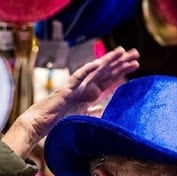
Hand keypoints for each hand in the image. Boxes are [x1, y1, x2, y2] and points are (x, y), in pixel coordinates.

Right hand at [2, 47, 138, 156]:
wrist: (40, 124)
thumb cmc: (59, 121)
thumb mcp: (83, 117)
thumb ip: (94, 112)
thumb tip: (105, 109)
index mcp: (90, 92)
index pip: (109, 78)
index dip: (122, 70)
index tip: (136, 63)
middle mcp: (84, 86)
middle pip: (106, 71)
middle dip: (120, 61)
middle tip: (135, 52)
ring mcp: (75, 86)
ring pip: (94, 70)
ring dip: (108, 60)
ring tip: (121, 51)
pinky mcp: (65, 89)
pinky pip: (77, 77)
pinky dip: (87, 70)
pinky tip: (97, 62)